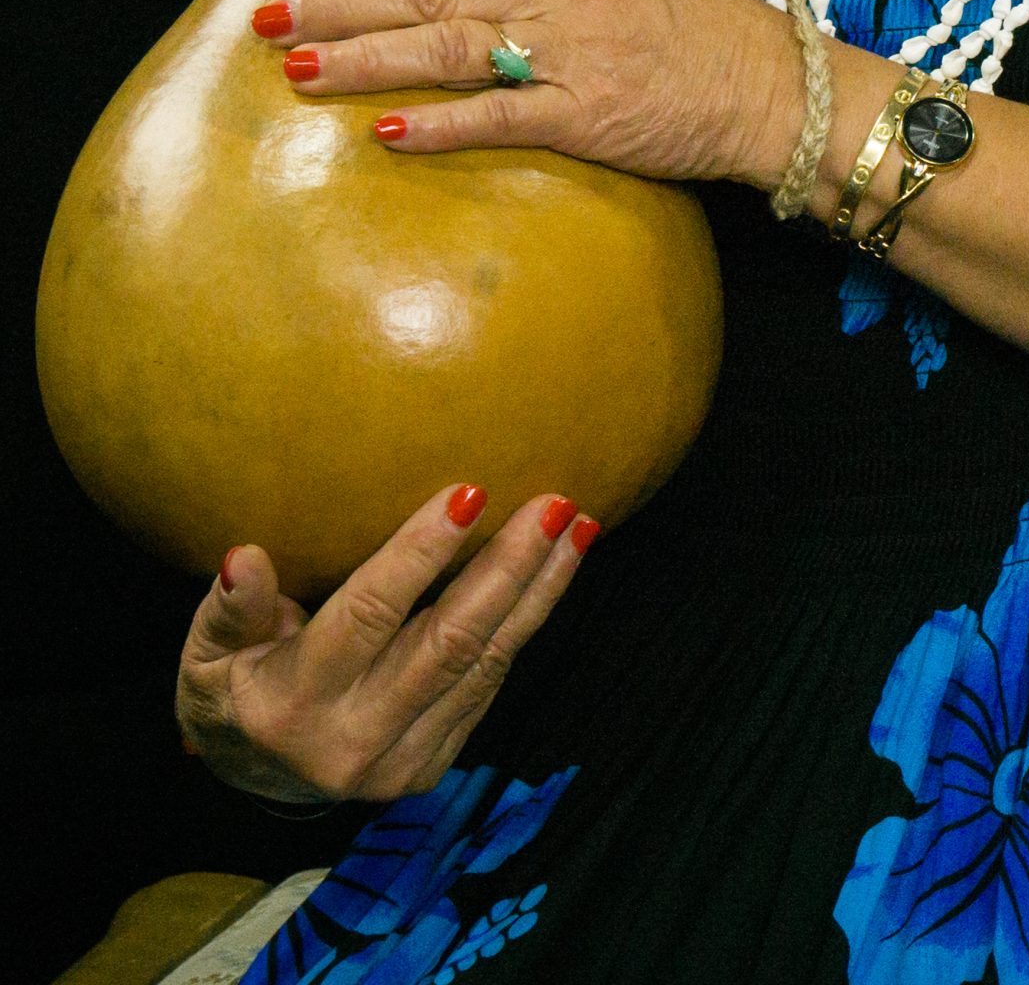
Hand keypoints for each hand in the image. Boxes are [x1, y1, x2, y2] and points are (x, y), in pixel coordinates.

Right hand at [176, 484, 597, 802]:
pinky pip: (485, 689)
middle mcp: (353, 743)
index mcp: (292, 706)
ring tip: (579, 527)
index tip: (470, 492)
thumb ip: (226, 609)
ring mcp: (398, 765)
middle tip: (556, 504)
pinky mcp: (428, 770)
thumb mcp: (205, 655)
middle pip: (448, 644)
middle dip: (509, 570)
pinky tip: (552, 573)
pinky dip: (522, 628)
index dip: (420, 555)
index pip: (369, 616)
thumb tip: (245, 557)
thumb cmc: (229, 688)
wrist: (252, 780)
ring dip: (538, 594)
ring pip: (483, 667)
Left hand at [250, 0, 799, 182]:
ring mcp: (572, 51)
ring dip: (366, 59)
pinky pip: (501, 118)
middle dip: (341, 0)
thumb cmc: (692, 26)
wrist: (767, 83)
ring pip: (449, 47)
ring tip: (299, 69)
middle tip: (270, 14)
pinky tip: (386, 132)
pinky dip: (441, 124)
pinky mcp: (587, 116)